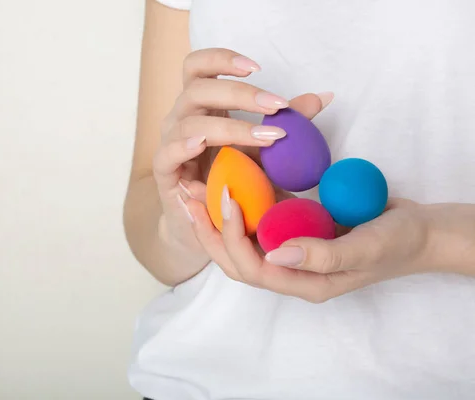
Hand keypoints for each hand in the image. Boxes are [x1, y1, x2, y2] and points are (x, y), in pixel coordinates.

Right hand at [153, 48, 290, 259]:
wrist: (209, 221)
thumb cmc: (234, 179)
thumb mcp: (263, 149)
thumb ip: (285, 122)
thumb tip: (323, 97)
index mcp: (201, 106)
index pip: (198, 67)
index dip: (221, 59)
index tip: (257, 67)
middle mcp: (181, 118)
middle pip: (197, 89)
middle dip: (239, 94)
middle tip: (277, 106)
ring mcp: (170, 143)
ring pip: (189, 122)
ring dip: (230, 127)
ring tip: (265, 137)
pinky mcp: (165, 172)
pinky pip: (167, 153)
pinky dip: (183, 146)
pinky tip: (203, 144)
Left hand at [185, 191, 446, 302]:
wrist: (417, 230)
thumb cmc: (397, 242)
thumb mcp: (366, 249)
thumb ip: (323, 256)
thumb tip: (274, 255)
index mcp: (302, 283)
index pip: (252, 268)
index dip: (231, 235)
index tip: (226, 197)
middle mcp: (289, 270)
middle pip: (235, 258)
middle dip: (208, 230)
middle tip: (189, 196)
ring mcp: (289, 249)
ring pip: (241, 239)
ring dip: (216, 217)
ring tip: (194, 189)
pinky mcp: (293, 229)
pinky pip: (259, 220)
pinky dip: (240, 203)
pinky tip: (226, 180)